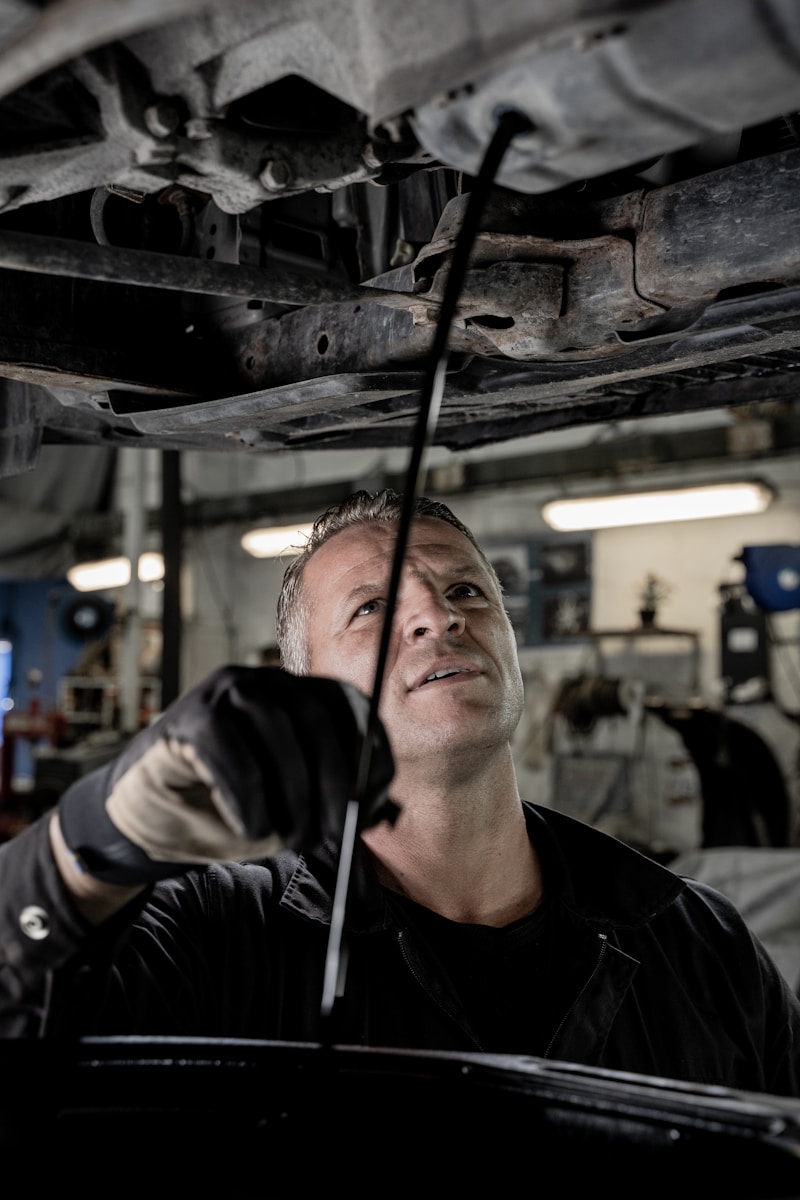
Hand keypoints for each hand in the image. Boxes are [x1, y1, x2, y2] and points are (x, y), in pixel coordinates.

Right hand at [58, 666, 394, 884]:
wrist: (155, 824)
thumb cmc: (232, 813)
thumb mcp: (295, 813)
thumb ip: (336, 805)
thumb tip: (377, 809)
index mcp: (302, 697)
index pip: (351, 709)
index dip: (370, 755)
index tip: (374, 803)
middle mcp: (267, 683)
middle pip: (316, 716)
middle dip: (335, 780)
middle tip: (336, 833)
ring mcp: (225, 692)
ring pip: (275, 726)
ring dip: (293, 792)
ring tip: (293, 839)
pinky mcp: (190, 716)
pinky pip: (229, 747)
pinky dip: (248, 794)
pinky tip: (252, 828)